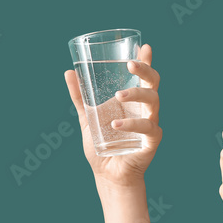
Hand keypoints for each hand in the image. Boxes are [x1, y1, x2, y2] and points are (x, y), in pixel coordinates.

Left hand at [64, 44, 161, 188]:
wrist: (108, 175)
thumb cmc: (101, 145)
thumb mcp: (87, 117)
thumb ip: (80, 96)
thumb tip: (69, 71)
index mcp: (134, 100)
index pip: (144, 76)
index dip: (147, 61)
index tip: (145, 47)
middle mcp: (144, 109)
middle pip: (154, 82)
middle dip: (145, 70)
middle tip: (130, 64)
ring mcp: (150, 123)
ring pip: (153, 101)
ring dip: (138, 94)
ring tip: (119, 95)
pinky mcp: (152, 140)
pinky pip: (147, 128)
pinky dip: (131, 125)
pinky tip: (115, 125)